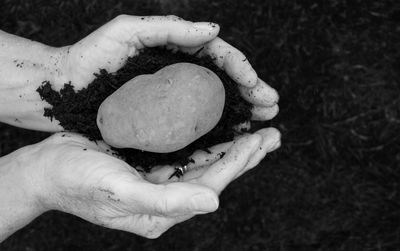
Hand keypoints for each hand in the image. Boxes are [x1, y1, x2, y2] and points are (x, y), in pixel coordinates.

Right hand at [18, 129, 278, 238]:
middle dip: (244, 155)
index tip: (261, 141)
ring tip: (256, 132)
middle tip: (272, 135)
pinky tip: (218, 128)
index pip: (211, 184)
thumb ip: (167, 201)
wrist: (47, 170)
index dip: (238, 163)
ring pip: (204, 161)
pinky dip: (206, 139)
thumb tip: (214, 203)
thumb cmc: (77, 183)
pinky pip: (186, 150)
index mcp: (163, 210)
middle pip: (214, 173)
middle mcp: (166, 196)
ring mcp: (159, 179)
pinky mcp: (151, 163)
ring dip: (231, 146)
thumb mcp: (120, 193)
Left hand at [58, 15, 278, 121]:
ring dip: (240, 113)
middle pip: (223, 82)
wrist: (61, 89)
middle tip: (271, 108)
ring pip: (214, 105)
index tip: (261, 89)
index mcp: (176, 50)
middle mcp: (178, 74)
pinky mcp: (160, 120)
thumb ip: (170, 28)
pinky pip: (193, 125)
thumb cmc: (90, 56)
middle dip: (251, 93)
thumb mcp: (128, 31)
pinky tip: (231, 139)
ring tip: (262, 123)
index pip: (219, 57)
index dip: (243, 72)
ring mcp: (171, 98)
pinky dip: (215, 131)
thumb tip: (215, 30)